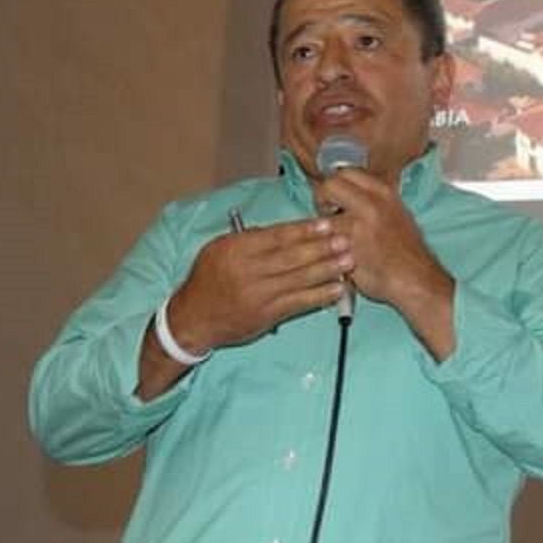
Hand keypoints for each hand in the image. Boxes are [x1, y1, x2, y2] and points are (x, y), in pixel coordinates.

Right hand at [166, 218, 351, 351]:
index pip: (276, 236)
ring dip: (327, 269)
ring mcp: (258, 294)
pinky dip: (320, 295)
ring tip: (349, 260)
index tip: (326, 224)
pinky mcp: (267, 315)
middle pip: (292, 256)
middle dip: (322, 248)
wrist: (193, 318)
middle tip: (346, 239)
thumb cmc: (208, 279)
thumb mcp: (218, 249)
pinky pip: (298, 303)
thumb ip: (249, 238)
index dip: (304, 230)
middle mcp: (247, 271)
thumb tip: (285, 230)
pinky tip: (338, 289)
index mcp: (235, 249)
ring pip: (299, 279)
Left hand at [317, 168, 456, 357]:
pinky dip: (322, 246)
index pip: (347, 172)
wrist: (415, 279)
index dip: (336, 184)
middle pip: (331, 184)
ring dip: (320, 226)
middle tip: (327, 214)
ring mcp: (359, 222)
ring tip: (328, 238)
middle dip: (322, 198)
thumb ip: (374, 203)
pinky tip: (330, 254)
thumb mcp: (398, 215)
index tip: (336, 198)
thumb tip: (348, 198)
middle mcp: (373, 202)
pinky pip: (323, 240)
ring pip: (323, 213)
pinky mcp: (348, 245)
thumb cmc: (407, 253)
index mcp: (385, 192)